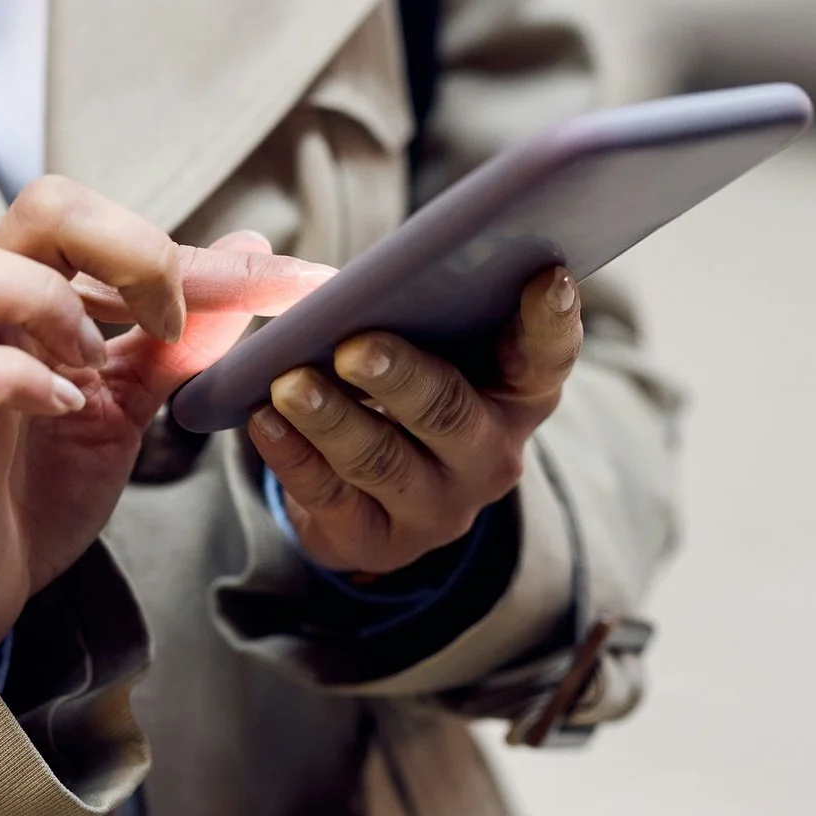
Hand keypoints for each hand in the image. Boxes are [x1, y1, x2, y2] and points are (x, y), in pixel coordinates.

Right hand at [0, 176, 330, 659]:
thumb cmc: (42, 482)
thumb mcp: (130, 401)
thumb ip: (181, 334)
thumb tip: (249, 245)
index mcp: (37, 291)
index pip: (114, 224)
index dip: (210, 255)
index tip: (292, 288)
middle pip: (39, 203)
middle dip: (129, 244)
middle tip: (169, 320)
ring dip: (46, 301)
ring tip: (91, 361)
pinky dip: (14, 378)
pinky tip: (63, 407)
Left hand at [249, 266, 581, 576]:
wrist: (375, 498)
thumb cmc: (407, 389)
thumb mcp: (430, 348)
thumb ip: (415, 301)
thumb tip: (333, 274)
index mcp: (518, 393)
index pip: (548, 357)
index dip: (550, 321)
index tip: (544, 275)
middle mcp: (492, 456)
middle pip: (450, 412)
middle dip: (401, 377)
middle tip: (355, 347)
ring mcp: (438, 507)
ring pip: (383, 460)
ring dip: (332, 419)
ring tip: (289, 383)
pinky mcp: (376, 541)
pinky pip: (329, 495)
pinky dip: (293, 454)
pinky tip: (265, 419)